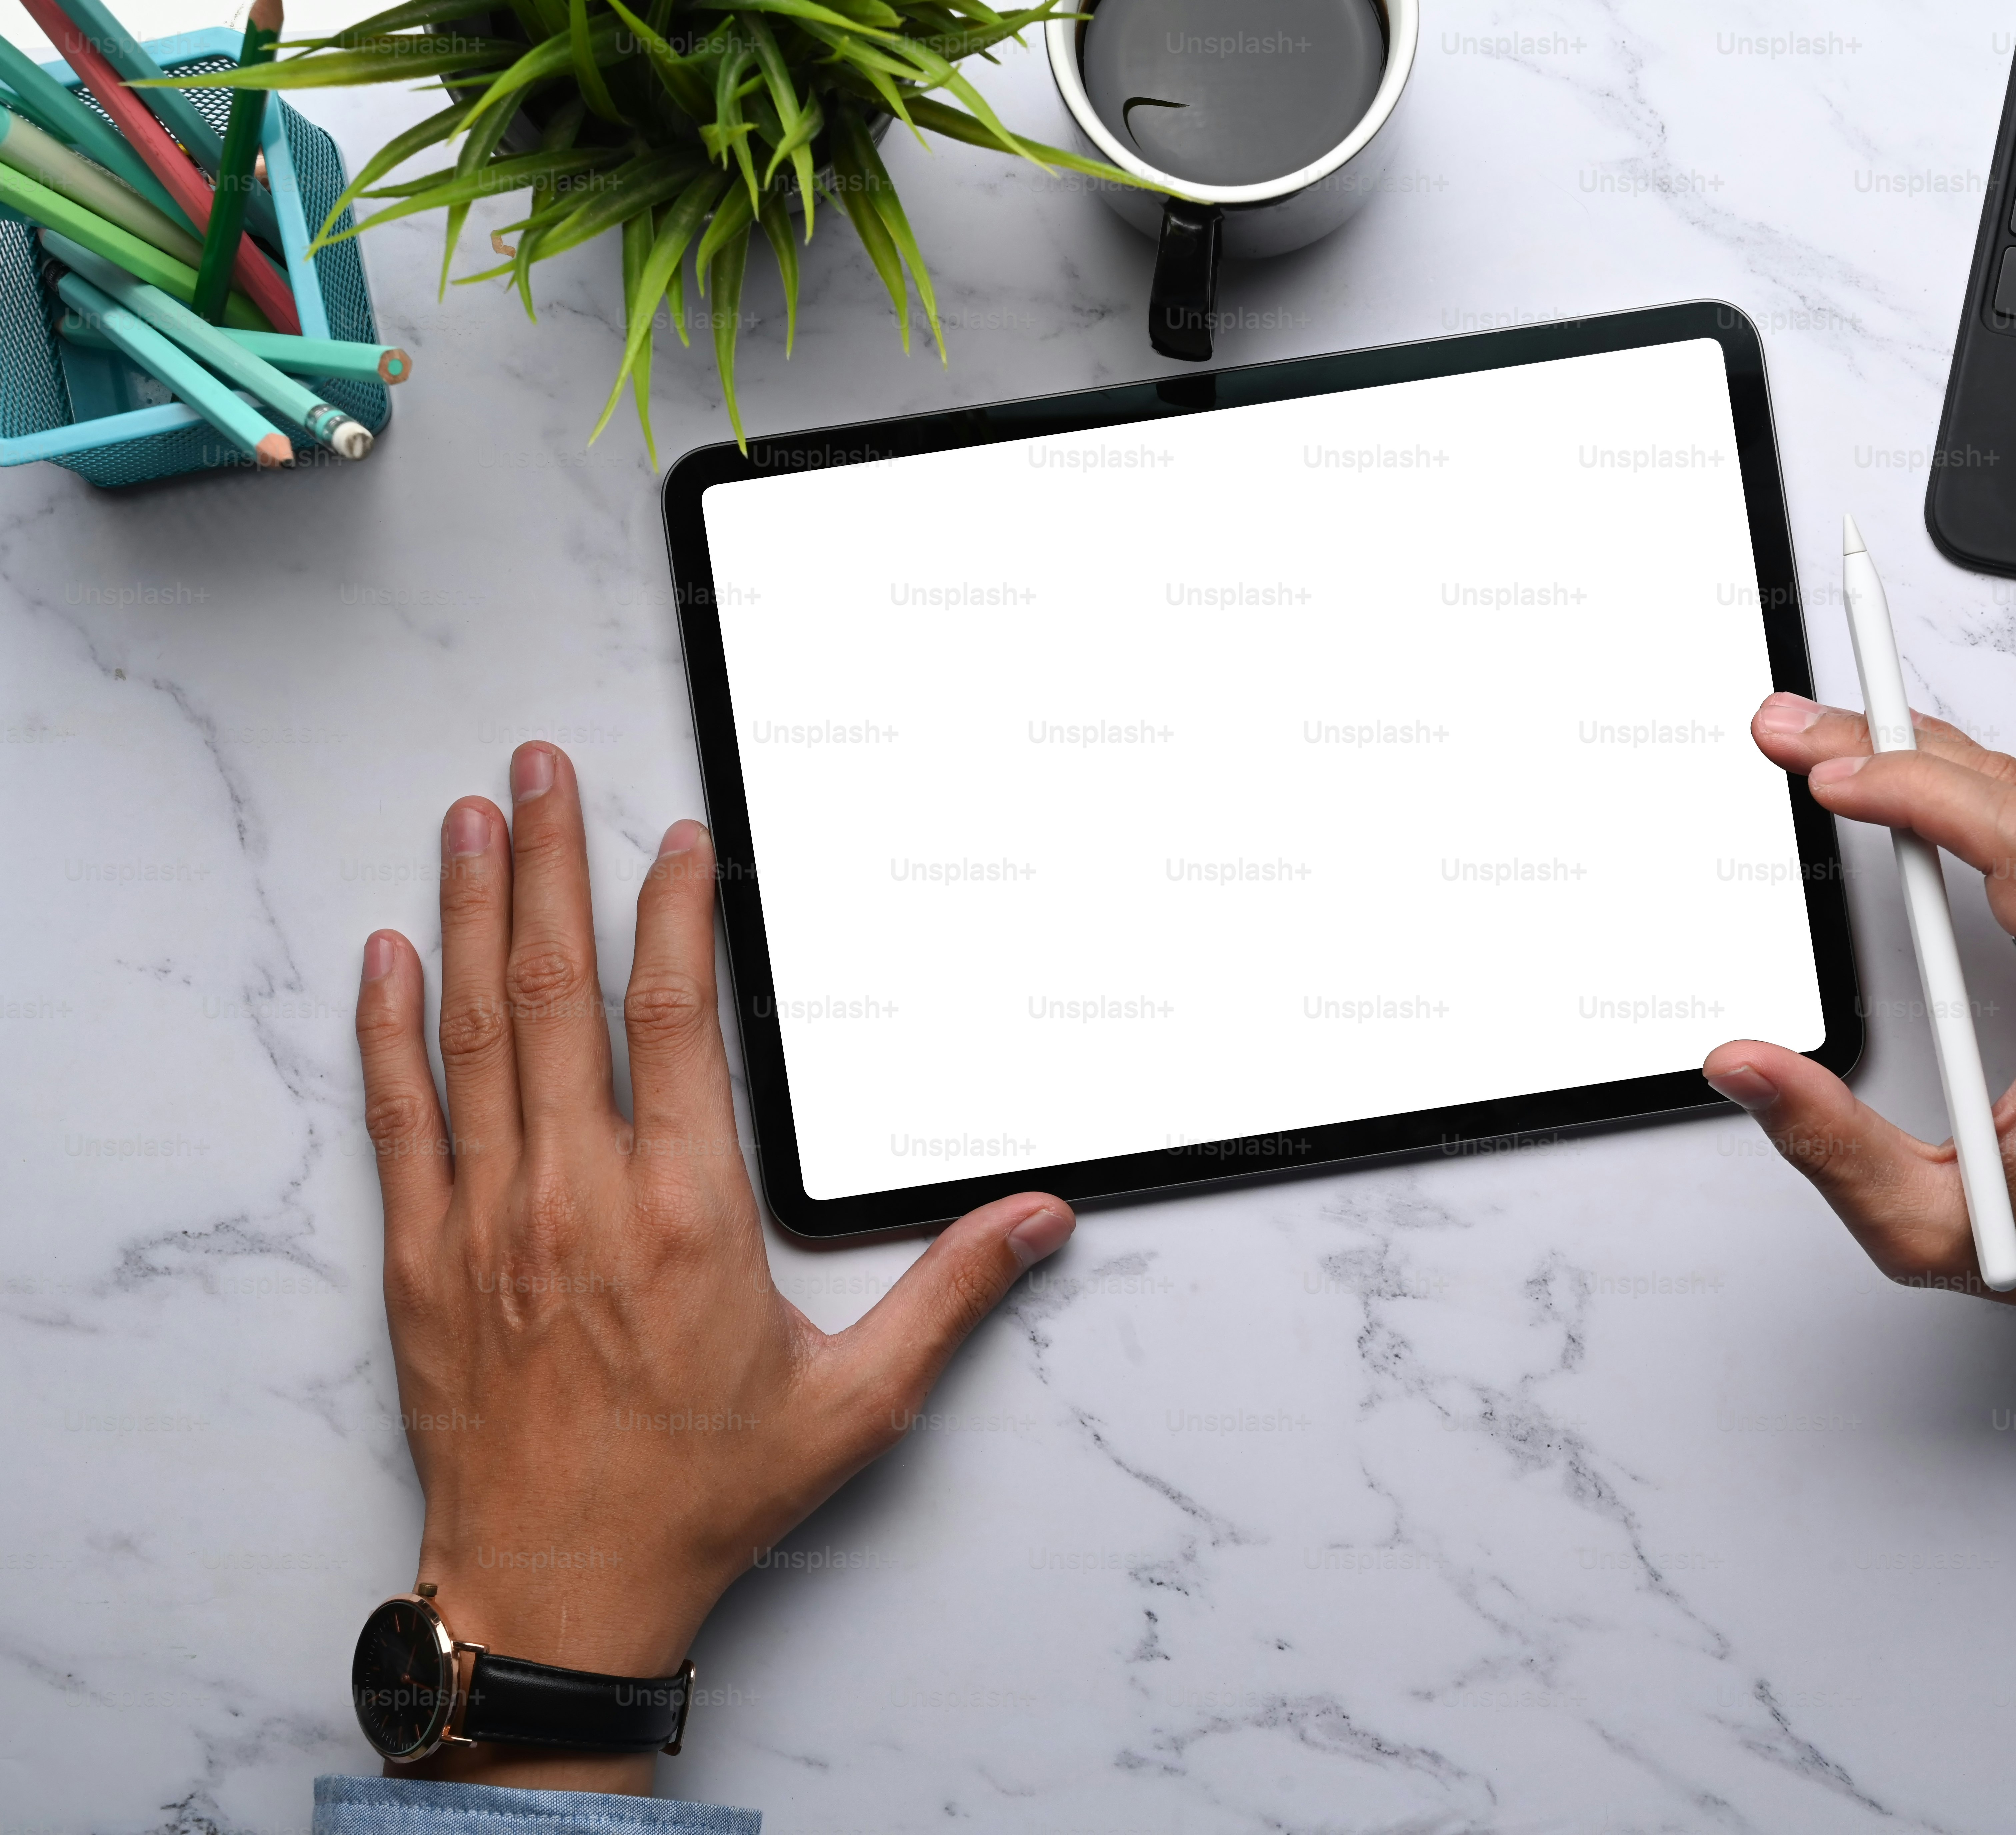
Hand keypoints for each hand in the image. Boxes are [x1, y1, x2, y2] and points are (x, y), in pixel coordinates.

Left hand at [353, 743, 1074, 1794]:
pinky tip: (387, 954)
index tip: (674, 842)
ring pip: (472, 1033)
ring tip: (469, 818)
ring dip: (467, 914)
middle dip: (546, 865)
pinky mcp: (425, 1262)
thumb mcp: (857, 1402)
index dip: (672, 913)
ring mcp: (488, 1223)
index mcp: (683, 1217)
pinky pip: (399, 1118)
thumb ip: (950, 1294)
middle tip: (540, 770)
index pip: (671, 1018)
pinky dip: (388, 1029)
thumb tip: (1040, 1220)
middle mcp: (577, 1199)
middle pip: (555, 992)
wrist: (561, 1591)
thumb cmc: (700, 1496)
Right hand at [1704, 695, 2015, 1363]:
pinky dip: (1977, 794)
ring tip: (1832, 751)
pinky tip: (1915, 785)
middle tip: (1792, 733)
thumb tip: (1744, 1065)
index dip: (1918, 788)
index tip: (1832, 776)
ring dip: (1929, 762)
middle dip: (1891, 749)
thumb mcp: (1931, 1229)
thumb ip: (1829, 1146)